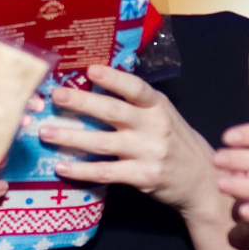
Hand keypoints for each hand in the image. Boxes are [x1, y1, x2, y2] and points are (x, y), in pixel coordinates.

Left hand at [38, 65, 221, 219]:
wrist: (202, 180)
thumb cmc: (176, 142)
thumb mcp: (164, 115)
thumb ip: (137, 103)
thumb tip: (96, 83)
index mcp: (158, 106)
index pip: (136, 88)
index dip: (114, 78)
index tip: (91, 69)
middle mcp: (154, 127)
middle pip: (113, 112)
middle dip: (82, 103)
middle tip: (56, 96)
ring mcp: (148, 153)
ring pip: (103, 143)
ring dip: (71, 137)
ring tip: (46, 132)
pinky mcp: (142, 177)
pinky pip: (106, 172)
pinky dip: (81, 170)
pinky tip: (62, 166)